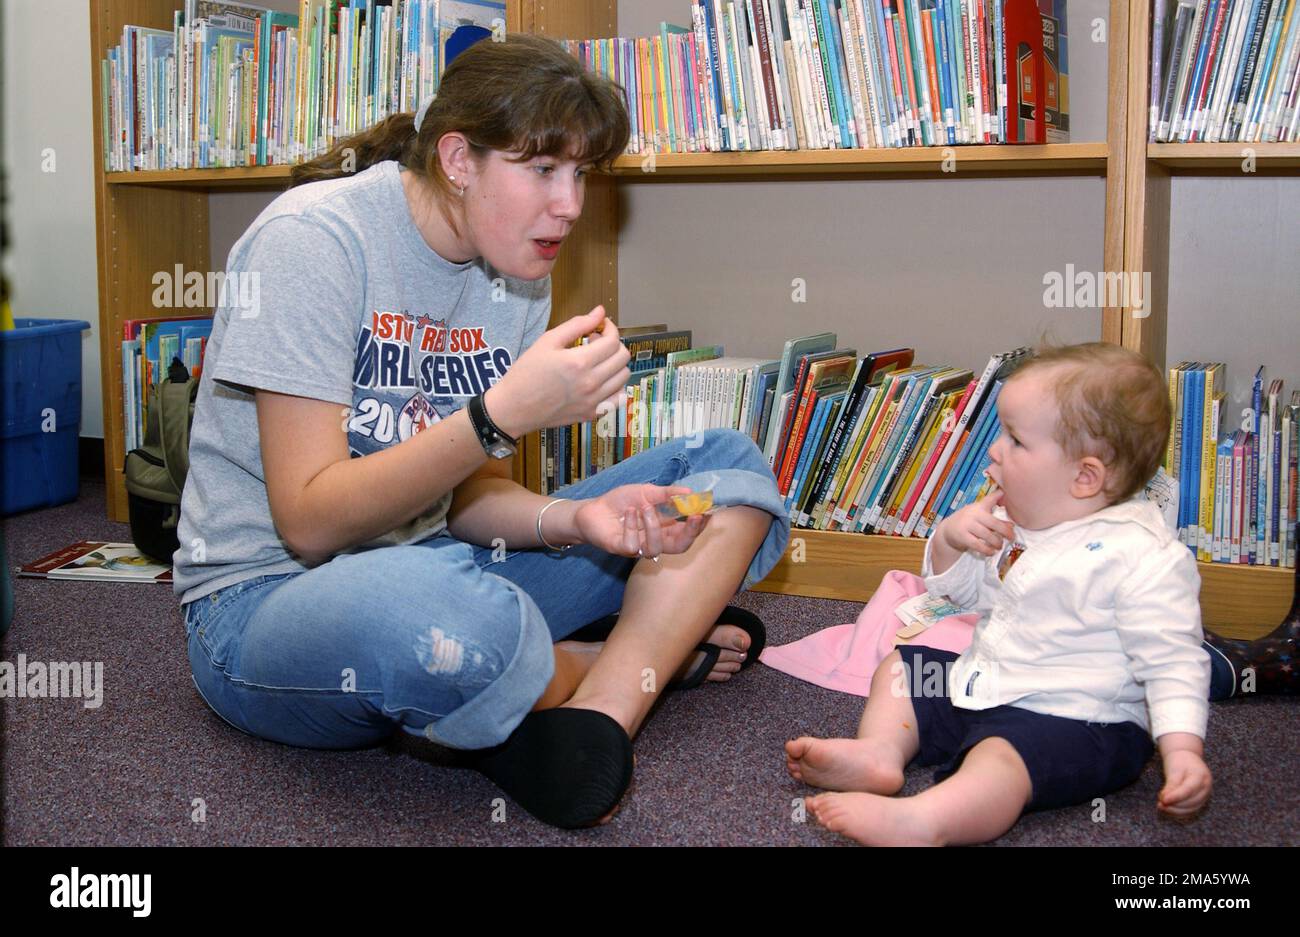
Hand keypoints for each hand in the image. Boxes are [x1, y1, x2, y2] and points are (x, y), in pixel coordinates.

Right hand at [483, 306, 630, 438]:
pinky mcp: (592, 414)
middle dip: (613, 344)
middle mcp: (590, 383)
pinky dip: (616, 386)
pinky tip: (602, 381)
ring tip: (597, 361)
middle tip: (596, 343)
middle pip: (622, 357)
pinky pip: (618, 398)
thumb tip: (599, 312)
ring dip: (615, 363)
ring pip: (623, 377)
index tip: (601, 326)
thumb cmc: (526, 373)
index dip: (610, 328)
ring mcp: (593, 401)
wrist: (514, 407)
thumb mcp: (547, 341)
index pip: (613, 341)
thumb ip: (577, 324)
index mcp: (579, 362)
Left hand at [573, 483, 709, 559]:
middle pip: (680, 546)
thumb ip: (667, 494)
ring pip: (656, 548)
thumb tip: (690, 492)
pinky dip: (631, 526)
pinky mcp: (622, 549)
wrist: (594, 508)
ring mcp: (639, 547)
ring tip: (644, 507)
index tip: (707, 511)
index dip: (699, 525)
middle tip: (693, 515)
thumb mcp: (647, 492)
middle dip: (689, 532)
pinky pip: (632, 545)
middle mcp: (655, 540)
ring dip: (653, 526)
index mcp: (665, 527)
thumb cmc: (622, 502)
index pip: (687, 531)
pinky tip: (628, 512)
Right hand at [939, 490, 1013, 557]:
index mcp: (978, 507)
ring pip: (987, 535)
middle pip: (994, 523)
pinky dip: (987, 550)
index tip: (1004, 492)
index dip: (997, 495)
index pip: (989, 500)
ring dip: (996, 542)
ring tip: (1000, 546)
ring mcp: (967, 525)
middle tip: (1012, 537)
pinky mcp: (962, 536)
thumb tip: (1011, 526)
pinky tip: (991, 552)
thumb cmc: (968, 522)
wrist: (948, 530)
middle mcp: (973, 514)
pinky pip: (978, 545)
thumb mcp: (980, 515)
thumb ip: (995, 518)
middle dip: (1005, 531)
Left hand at [1157, 749, 1212, 818]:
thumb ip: (1171, 784)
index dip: (1175, 797)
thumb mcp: (1174, 769)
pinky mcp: (1200, 801)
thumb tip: (1164, 800)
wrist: (1187, 757)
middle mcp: (1206, 788)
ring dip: (1175, 810)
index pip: (1188, 790)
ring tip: (1161, 806)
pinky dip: (1178, 812)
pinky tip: (1167, 809)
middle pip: (1191, 802)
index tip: (1163, 800)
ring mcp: (1204, 796)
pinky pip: (1190, 811)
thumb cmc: (1180, 762)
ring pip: (1191, 809)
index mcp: (1201, 776)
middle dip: (1174, 804)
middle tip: (1159, 802)